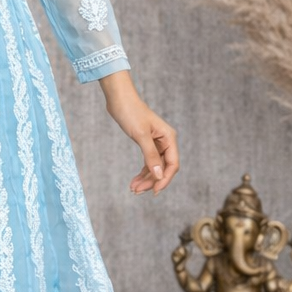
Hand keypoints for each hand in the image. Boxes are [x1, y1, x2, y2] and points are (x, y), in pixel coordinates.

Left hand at [97, 71, 178, 195]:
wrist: (119, 99)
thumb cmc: (131, 112)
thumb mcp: (140, 135)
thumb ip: (150, 155)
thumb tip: (158, 174)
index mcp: (168, 138)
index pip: (172, 164)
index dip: (165, 179)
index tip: (154, 192)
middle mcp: (165, 141)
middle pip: (163, 168)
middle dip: (152, 181)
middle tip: (136, 192)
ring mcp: (156, 143)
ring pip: (155, 167)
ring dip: (146, 179)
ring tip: (133, 189)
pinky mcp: (146, 143)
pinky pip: (148, 162)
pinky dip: (142, 172)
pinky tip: (134, 181)